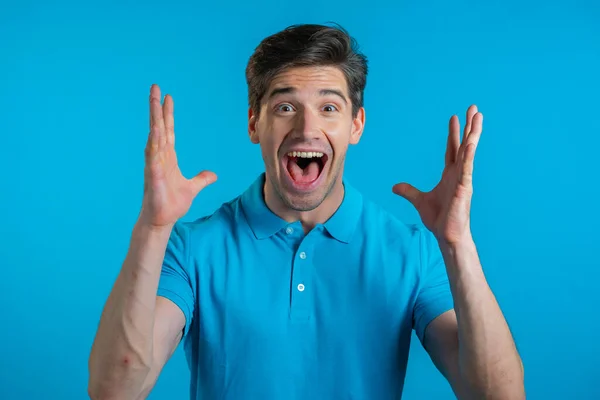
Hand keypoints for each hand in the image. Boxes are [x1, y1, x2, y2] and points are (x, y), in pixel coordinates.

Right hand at [139, 84, 216, 227]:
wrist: (162, 219)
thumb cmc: (172, 203)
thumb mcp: (193, 188)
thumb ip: (201, 179)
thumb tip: (212, 175)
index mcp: (168, 157)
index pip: (168, 130)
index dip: (167, 114)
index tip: (167, 97)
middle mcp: (159, 156)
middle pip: (159, 126)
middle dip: (157, 107)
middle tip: (155, 87)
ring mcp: (154, 163)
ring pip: (154, 135)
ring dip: (154, 118)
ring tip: (153, 100)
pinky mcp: (152, 174)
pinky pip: (153, 154)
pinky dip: (154, 141)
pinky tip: (155, 128)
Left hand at [393, 105, 482, 244]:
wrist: (447, 235)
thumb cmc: (439, 219)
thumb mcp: (419, 200)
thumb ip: (408, 191)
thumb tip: (395, 187)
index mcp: (450, 175)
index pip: (452, 149)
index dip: (453, 134)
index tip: (454, 118)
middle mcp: (459, 174)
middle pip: (464, 145)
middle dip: (468, 126)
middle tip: (473, 108)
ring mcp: (463, 179)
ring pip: (470, 152)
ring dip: (474, 134)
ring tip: (478, 116)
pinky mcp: (464, 188)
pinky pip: (467, 168)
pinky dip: (468, 155)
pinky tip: (470, 143)